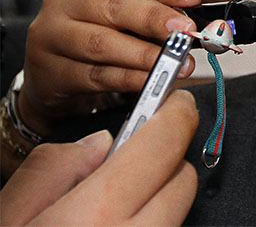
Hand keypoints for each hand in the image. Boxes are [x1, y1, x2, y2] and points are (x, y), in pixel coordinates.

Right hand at [0, 90, 197, 224]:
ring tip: (118, 197)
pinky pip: (167, 225)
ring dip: (160, 191)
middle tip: (133, 155)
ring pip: (179, 207)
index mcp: (98, 214)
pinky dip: (152, 217)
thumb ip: (52, 169)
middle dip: (165, 156)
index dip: (175, 111)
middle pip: (182, 175)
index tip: (174, 98)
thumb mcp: (11, 214)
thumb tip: (96, 143)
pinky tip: (118, 221)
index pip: (165, 142)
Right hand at [20, 0, 202, 134]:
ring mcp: (52, 36)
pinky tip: (151, 79)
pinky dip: (129, 78)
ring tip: (176, 61)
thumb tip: (196, 15)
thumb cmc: (94, 31)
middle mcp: (65, 2)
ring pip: (103, 44)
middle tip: (185, 30)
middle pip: (112, 7)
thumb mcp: (119, 12)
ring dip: (145, 54)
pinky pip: (96, 76)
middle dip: (153, 18)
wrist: (49, 69)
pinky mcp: (51, 71)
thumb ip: (154, 9)